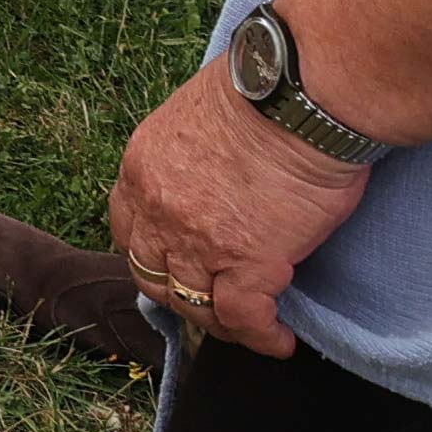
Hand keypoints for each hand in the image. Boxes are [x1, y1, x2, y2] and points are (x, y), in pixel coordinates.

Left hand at [100, 57, 374, 357]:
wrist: (302, 95)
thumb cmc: (268, 91)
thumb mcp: (201, 114)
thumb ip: (194, 154)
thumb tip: (216, 171)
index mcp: (143, 167)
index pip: (129, 230)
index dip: (151, 255)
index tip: (173, 266)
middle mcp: (159, 208)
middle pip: (153, 275)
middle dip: (179, 295)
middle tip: (210, 305)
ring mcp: (198, 240)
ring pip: (194, 303)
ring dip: (220, 323)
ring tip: (249, 328)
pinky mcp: (247, 263)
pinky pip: (244, 318)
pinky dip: (261, 337)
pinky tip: (280, 341)